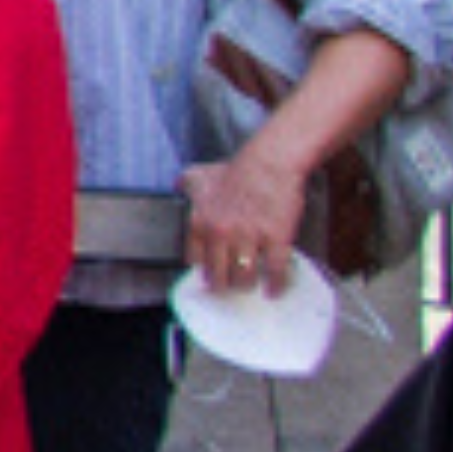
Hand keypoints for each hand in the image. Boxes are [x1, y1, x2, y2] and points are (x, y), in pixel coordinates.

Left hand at [183, 142, 313, 297]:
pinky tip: (273, 289)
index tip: (209, 275)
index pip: (194, 260)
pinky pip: (274, 270)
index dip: (203, 270)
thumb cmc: (237, 169)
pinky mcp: (276, 239)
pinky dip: (275, 284)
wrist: (270, 162)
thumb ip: (186, 183)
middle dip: (223, 285)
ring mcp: (248, 237)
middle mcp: (220, 233)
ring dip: (246, 286)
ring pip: (243, 277)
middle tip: (228, 286)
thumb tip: (177, 185)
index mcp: (200, 222)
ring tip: (248, 286)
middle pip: (217, 275)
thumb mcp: (201, 174)